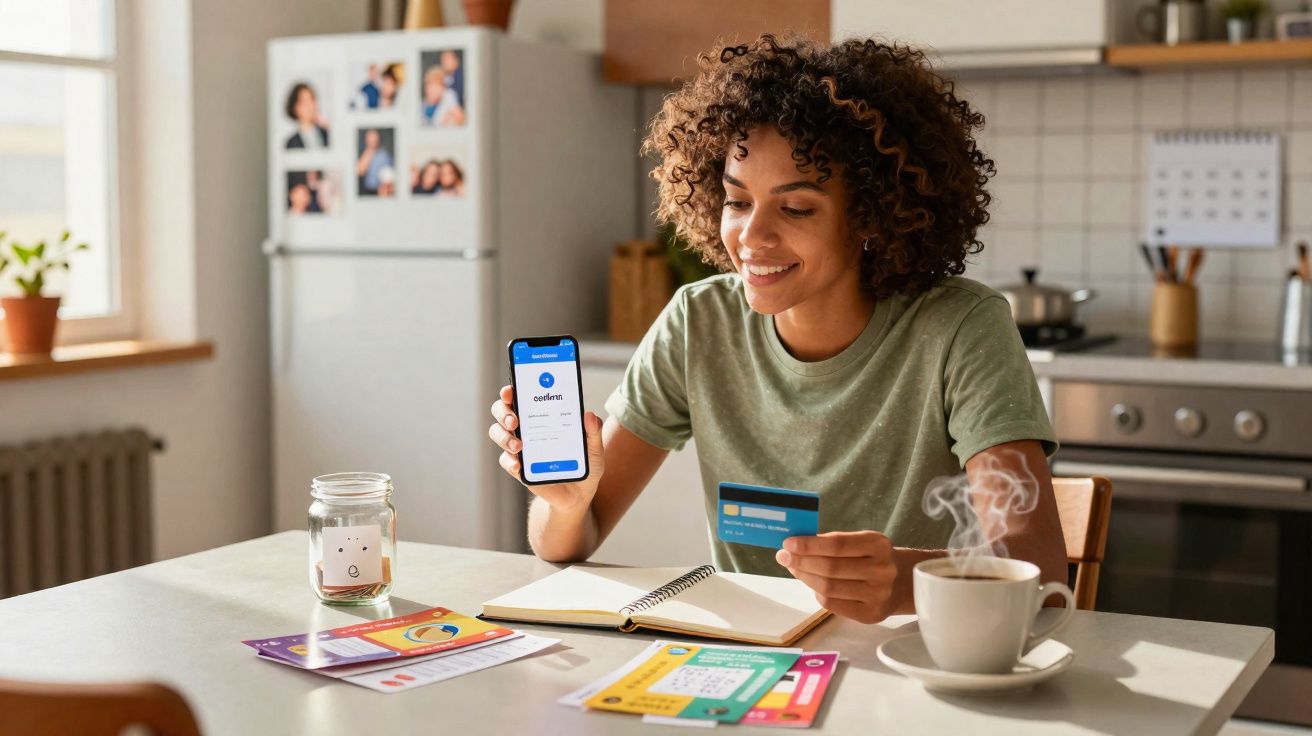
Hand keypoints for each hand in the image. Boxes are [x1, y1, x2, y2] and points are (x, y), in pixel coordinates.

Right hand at [488, 385, 603, 512]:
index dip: (511, 391)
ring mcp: (520, 447)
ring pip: (498, 433)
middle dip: (503, 412)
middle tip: (515, 421)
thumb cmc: (585, 464)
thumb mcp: (594, 449)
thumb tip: (588, 414)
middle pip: (502, 411)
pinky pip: (505, 460)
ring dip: (504, 437)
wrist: (578, 495)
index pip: (521, 396)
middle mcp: (527, 427)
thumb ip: (593, 432)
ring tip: (519, 446)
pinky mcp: (518, 467)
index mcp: (543, 415)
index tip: (511, 390)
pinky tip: (518, 465)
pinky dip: (509, 461)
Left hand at [775, 531, 898, 623]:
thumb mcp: (859, 542)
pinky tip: (812, 583)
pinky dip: (816, 592)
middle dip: (802, 561)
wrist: (901, 583)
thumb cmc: (870, 558)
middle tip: (784, 556)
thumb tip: (794, 546)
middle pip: (830, 568)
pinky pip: (832, 604)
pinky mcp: (870, 614)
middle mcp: (881, 570)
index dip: (809, 544)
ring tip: (794, 568)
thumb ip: (831, 542)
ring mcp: (878, 594)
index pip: (837, 544)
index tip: (788, 543)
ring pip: (828, 587)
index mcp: (878, 545)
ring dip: (805, 577)